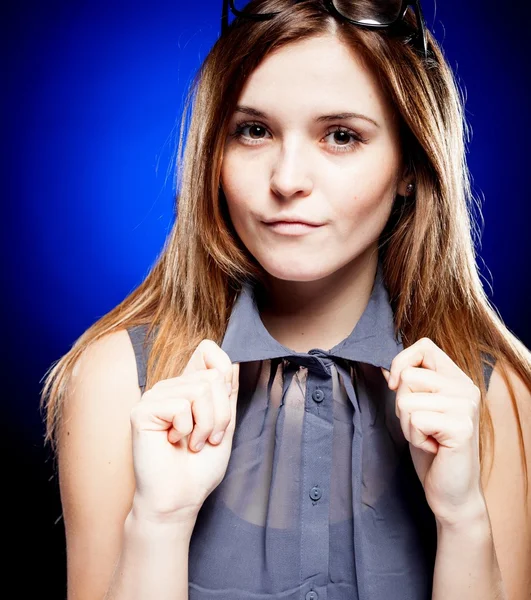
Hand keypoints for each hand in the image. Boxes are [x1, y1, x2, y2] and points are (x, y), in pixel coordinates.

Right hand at [129, 339, 239, 523]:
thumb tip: (230, 362)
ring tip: (193, 443)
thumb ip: (226, 393)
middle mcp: (170, 387)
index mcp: (188, 388)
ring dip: (206, 425)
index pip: (208, 350)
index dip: (222, 366)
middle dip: (221, 413)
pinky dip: (187, 430)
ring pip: (200, 390)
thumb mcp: (224, 425)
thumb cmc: (200, 467)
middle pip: (213, 376)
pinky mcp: (142, 411)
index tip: (225, 397)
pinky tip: (173, 443)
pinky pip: (181, 406)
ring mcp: (154, 397)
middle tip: (209, 438)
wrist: (180, 498)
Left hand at [381, 338, 485, 525]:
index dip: (401, 361)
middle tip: (422, 426)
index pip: (424, 346)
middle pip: (407, 375)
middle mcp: (466, 388)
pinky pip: (415, 419)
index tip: (395, 386)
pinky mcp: (461, 426)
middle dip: (401, 404)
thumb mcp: (416, 411)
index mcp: (457, 380)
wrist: (451, 493)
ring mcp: (466, 406)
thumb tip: (381, 367)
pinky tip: (433, 448)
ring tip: (428, 438)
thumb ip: (407, 387)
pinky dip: (415, 437)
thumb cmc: (432, 451)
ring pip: (407, 399)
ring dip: (407, 425)